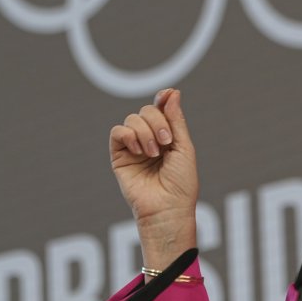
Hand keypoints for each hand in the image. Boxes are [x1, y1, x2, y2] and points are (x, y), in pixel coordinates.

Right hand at [109, 88, 197, 266]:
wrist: (167, 208)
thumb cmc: (181, 184)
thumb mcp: (184, 147)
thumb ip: (176, 120)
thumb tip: (172, 92)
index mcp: (168, 137)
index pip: (162, 109)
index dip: (163, 99)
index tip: (167, 94)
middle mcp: (149, 139)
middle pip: (147, 111)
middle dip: (157, 121)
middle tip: (166, 142)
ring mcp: (134, 147)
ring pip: (132, 119)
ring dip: (145, 132)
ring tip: (154, 153)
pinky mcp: (119, 156)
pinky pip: (117, 132)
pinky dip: (128, 135)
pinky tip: (139, 150)